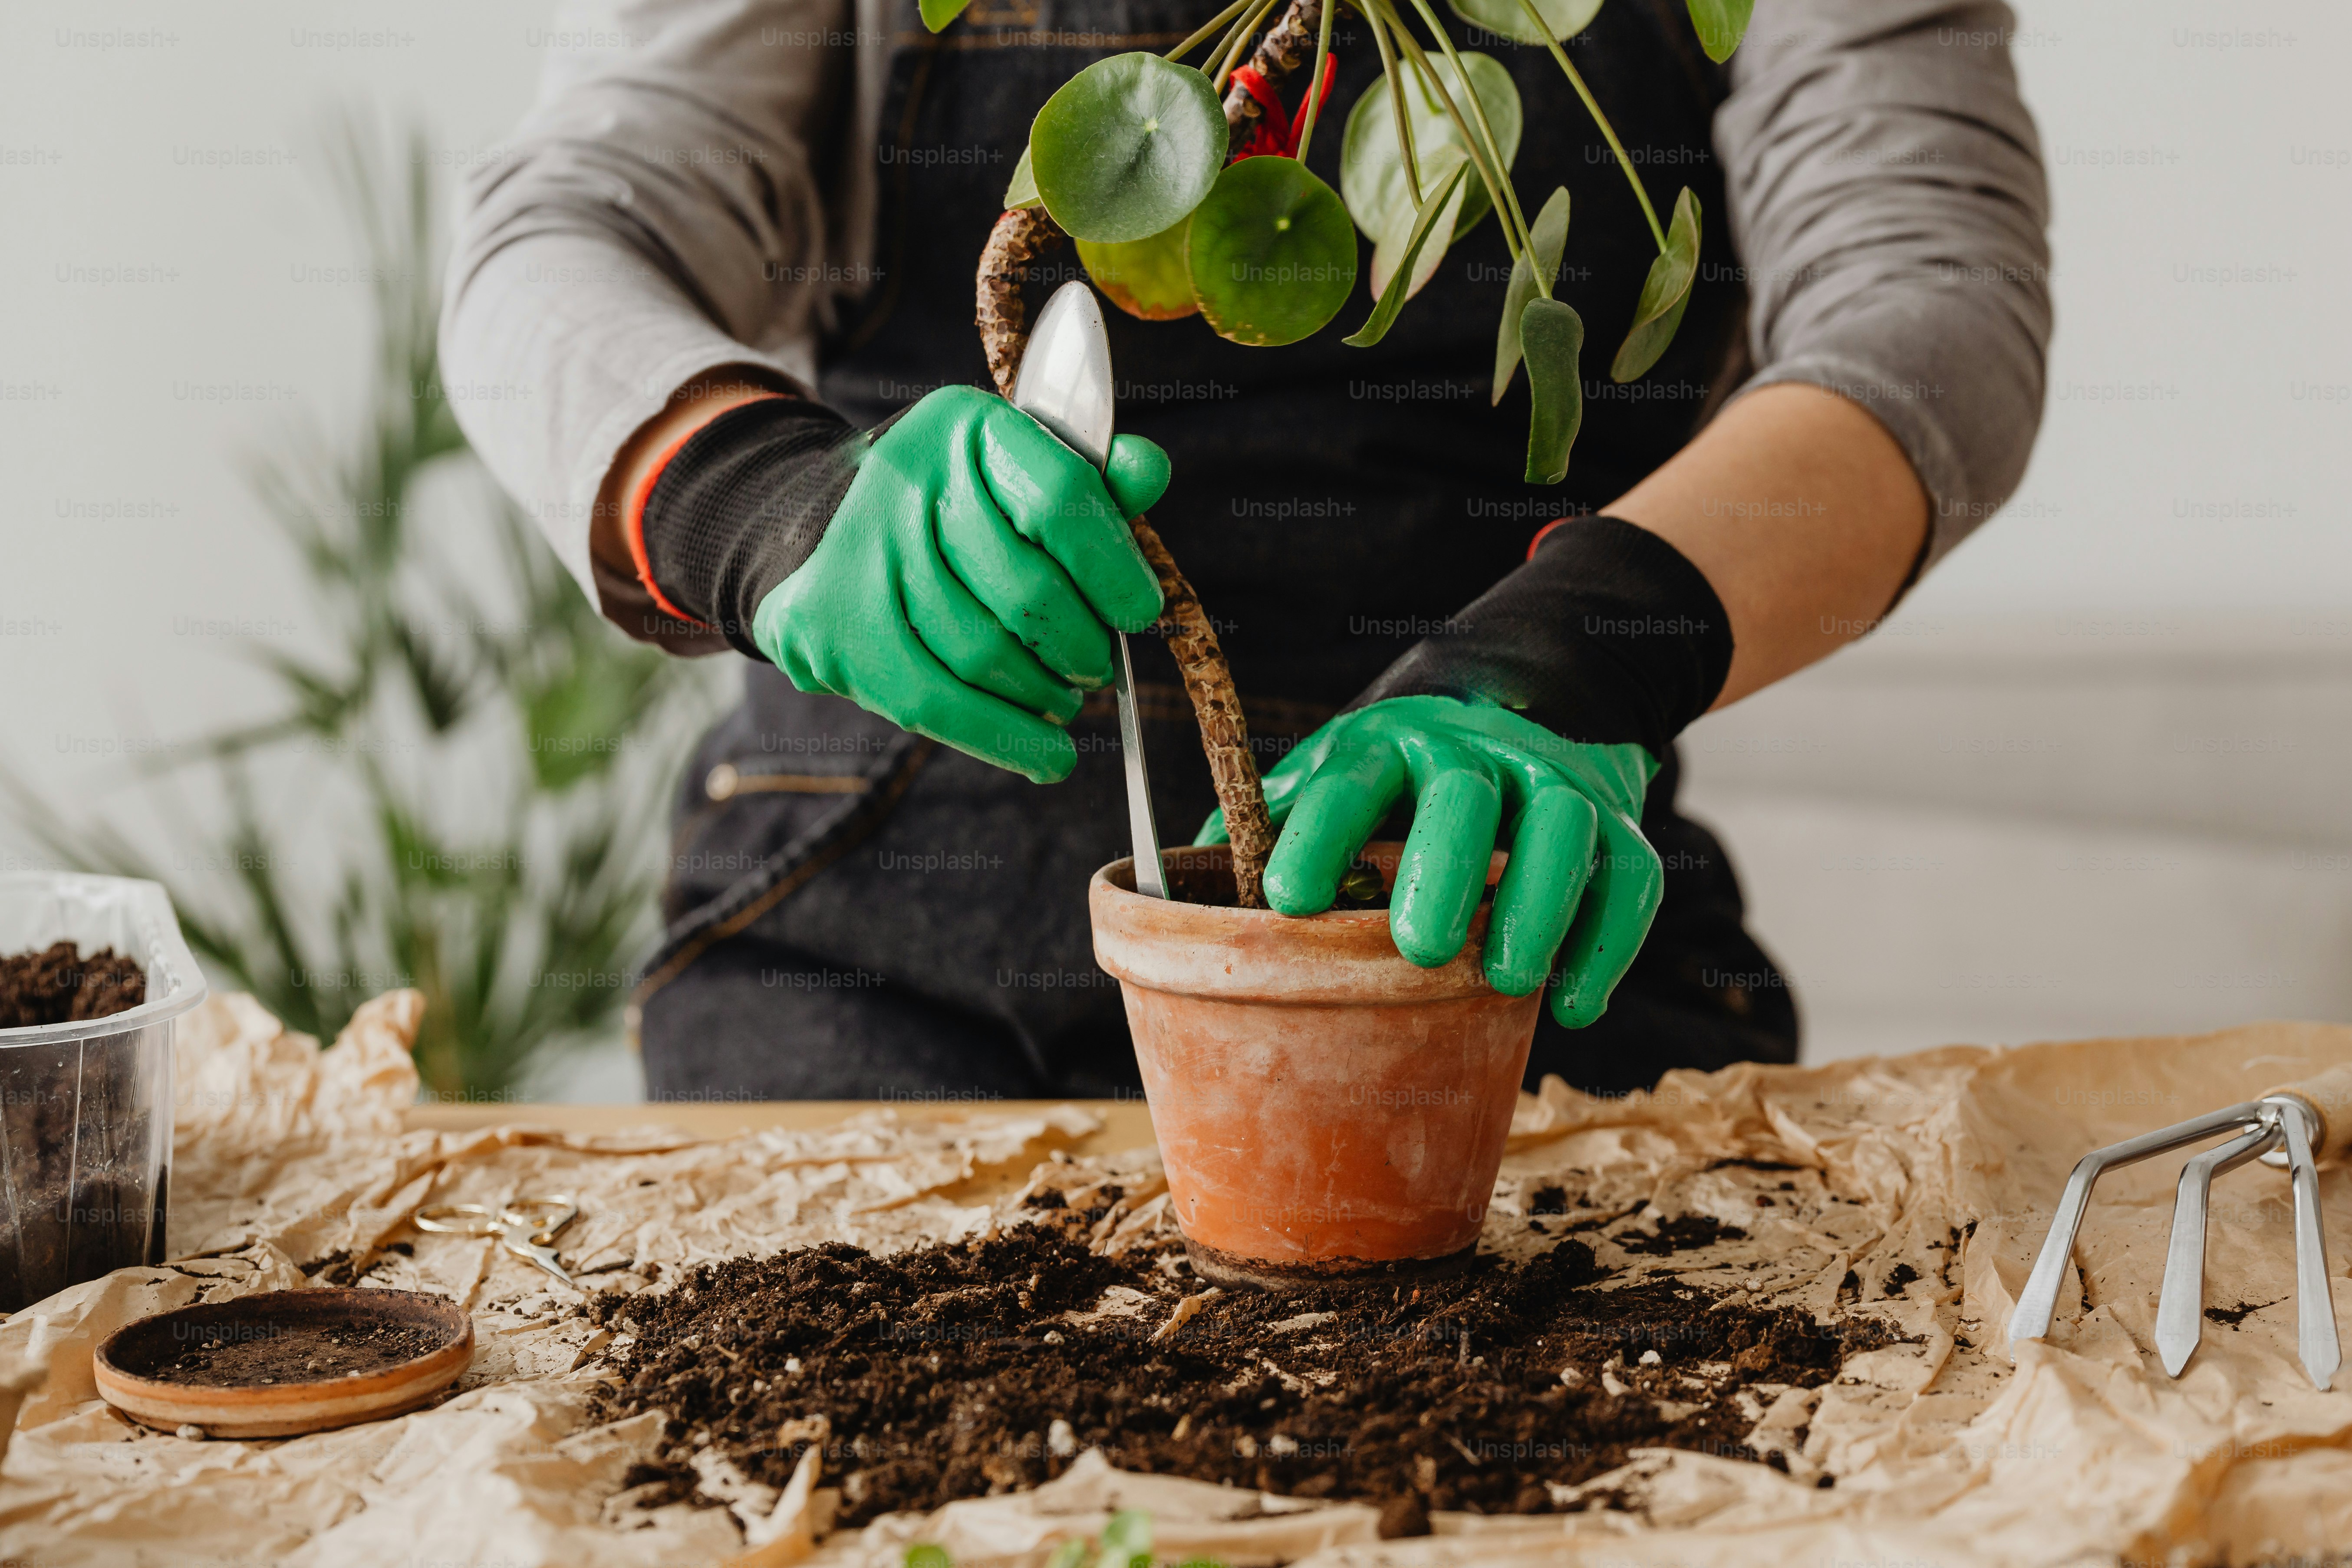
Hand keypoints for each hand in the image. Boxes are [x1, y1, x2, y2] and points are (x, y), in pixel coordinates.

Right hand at [753, 386, 1168, 782]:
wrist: (824, 529)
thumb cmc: (954, 510)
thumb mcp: (1019, 476)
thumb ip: (1092, 483)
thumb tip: (1147, 469)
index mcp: (963, 426)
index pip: (1058, 498)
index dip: (1112, 568)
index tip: (1141, 612)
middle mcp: (903, 477)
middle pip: (1024, 590)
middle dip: (1080, 645)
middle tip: (1095, 667)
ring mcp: (857, 552)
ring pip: (982, 654)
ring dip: (1044, 695)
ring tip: (1063, 699)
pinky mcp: (828, 622)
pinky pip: (933, 701)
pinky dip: (1004, 739)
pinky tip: (1048, 757)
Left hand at [1198, 696, 1662, 1025]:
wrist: (1525, 701)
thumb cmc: (1401, 773)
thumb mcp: (1331, 774)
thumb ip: (1270, 823)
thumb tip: (1179, 889)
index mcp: (1386, 746)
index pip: (1349, 781)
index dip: (1318, 836)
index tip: (1288, 902)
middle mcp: (1472, 753)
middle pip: (1465, 796)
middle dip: (1445, 869)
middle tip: (1420, 948)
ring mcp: (1551, 782)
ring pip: (1561, 828)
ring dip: (1540, 906)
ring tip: (1509, 981)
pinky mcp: (1614, 821)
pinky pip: (1628, 876)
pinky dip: (1607, 942)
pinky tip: (1573, 1006)